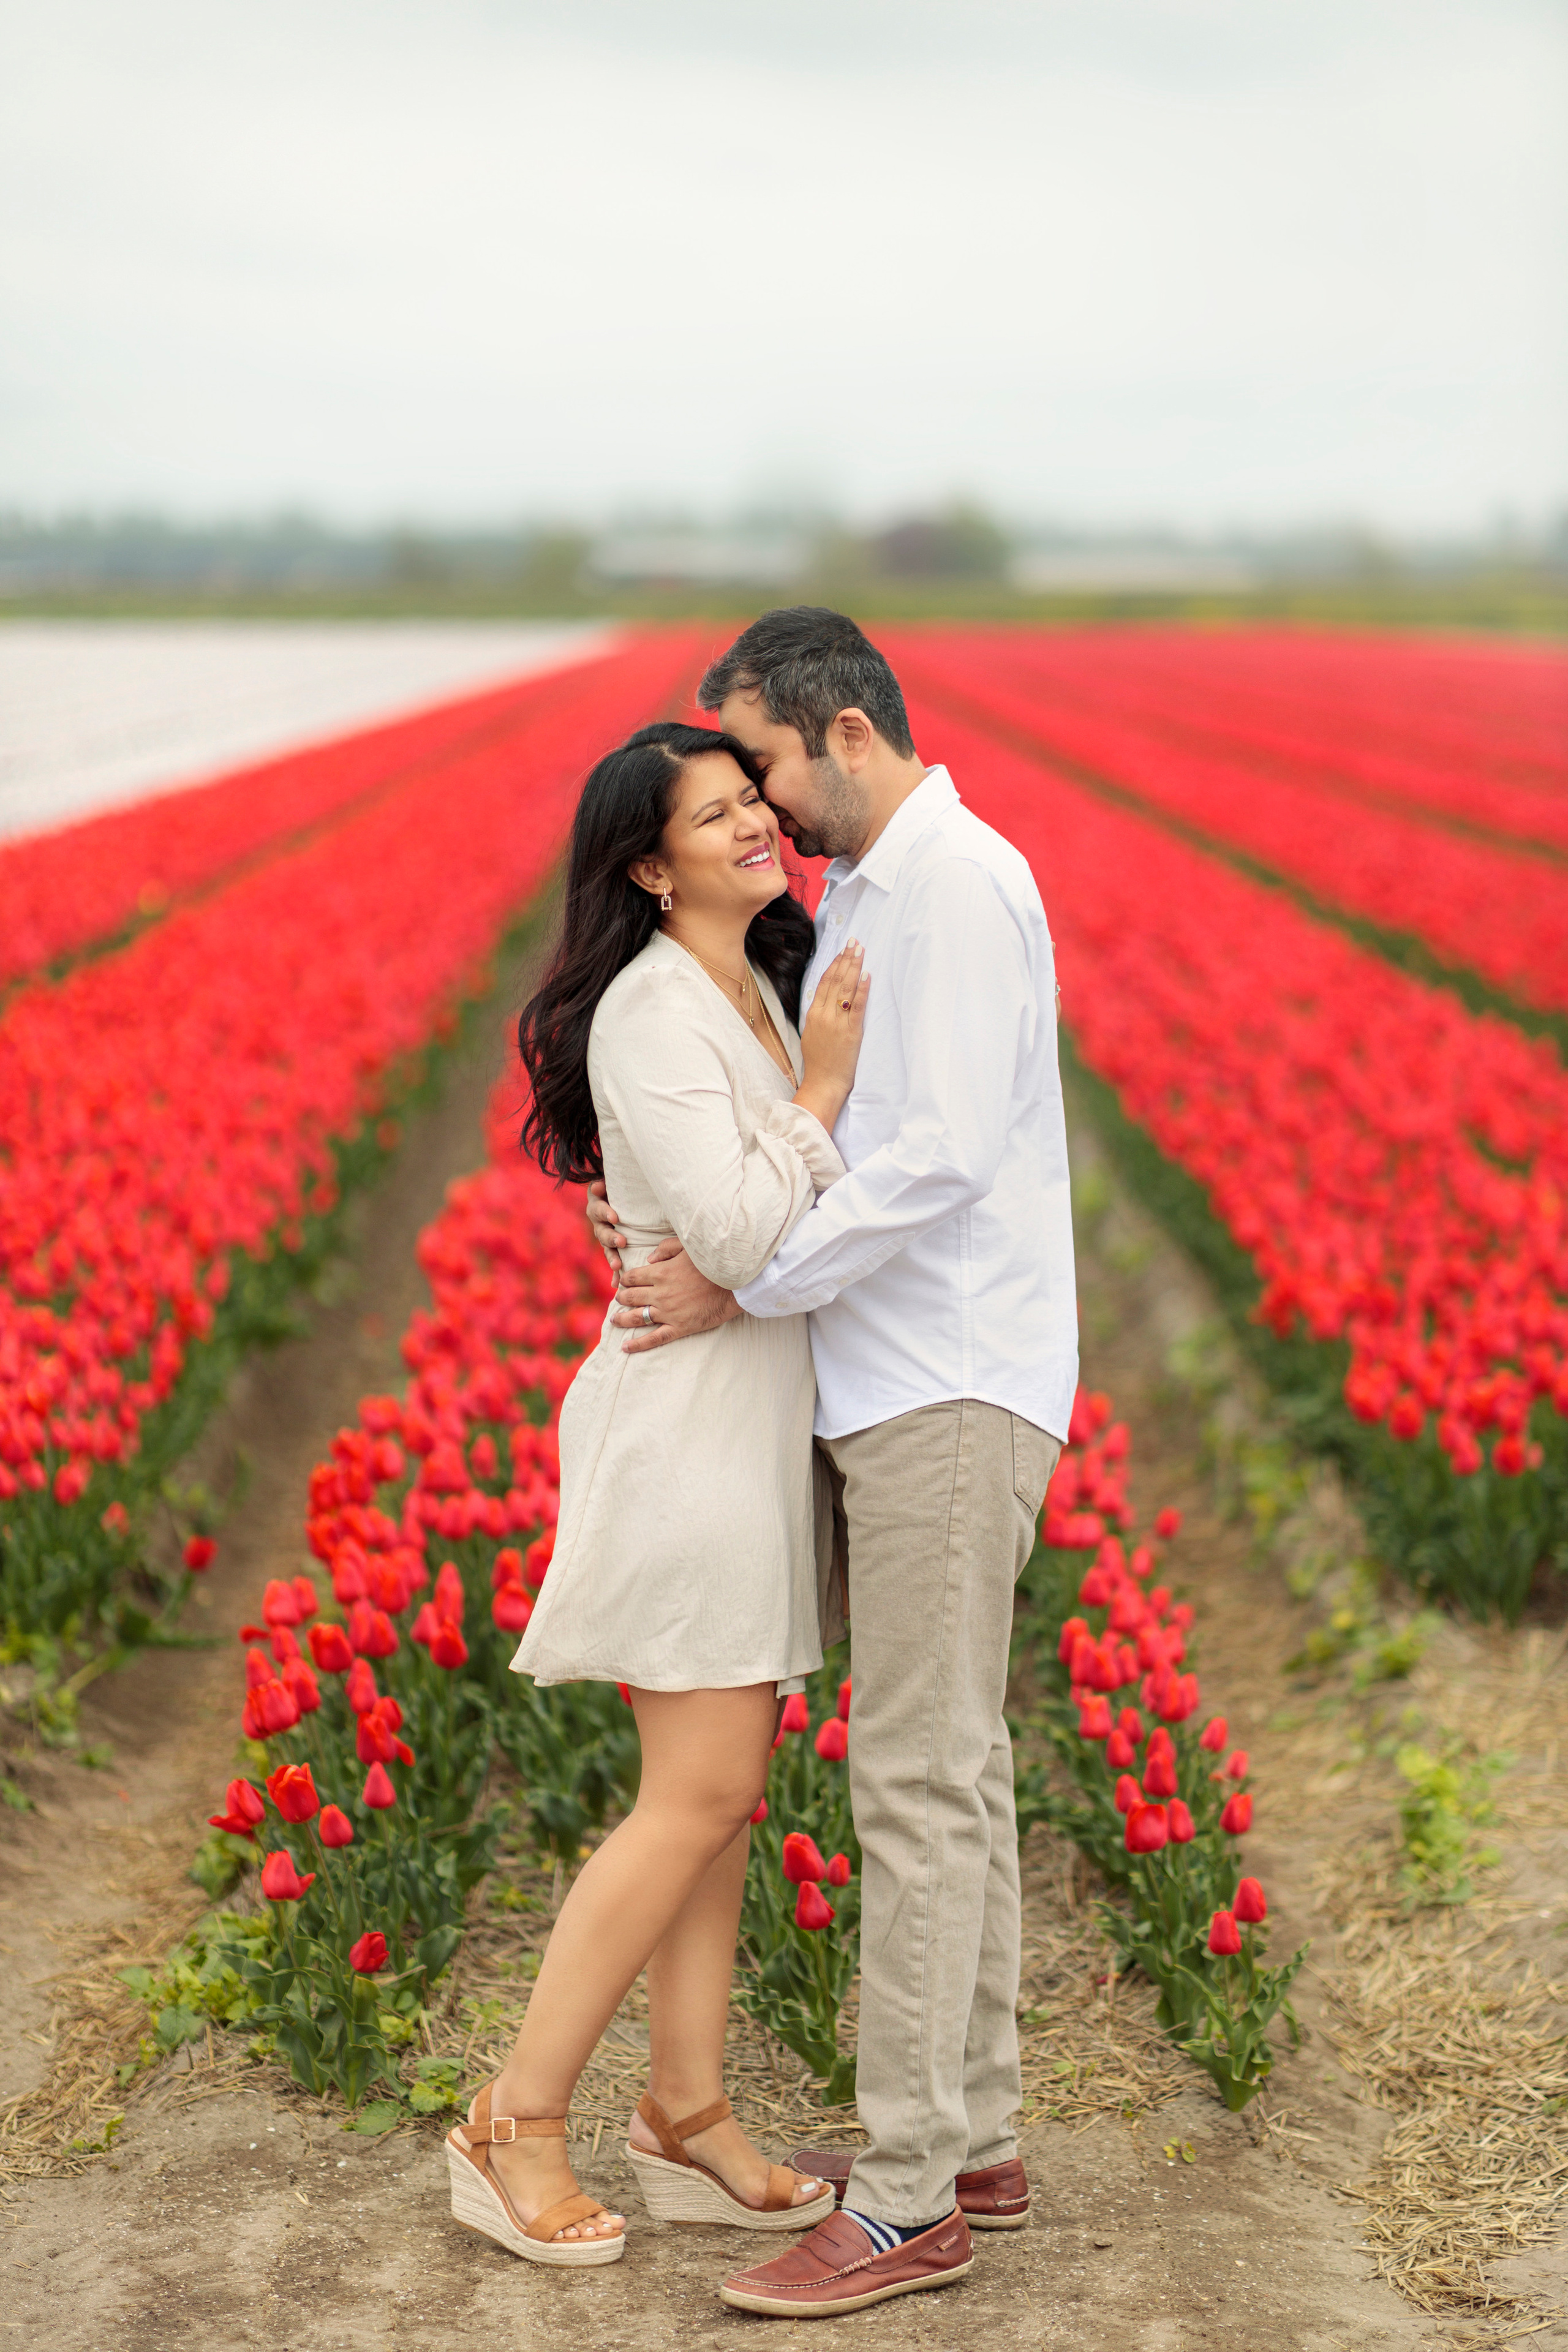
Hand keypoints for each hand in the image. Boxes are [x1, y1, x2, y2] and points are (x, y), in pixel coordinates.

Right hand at [586, 1179, 623, 1278]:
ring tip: (618, 1266)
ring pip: (606, 1249)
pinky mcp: (613, 1249)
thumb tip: (598, 1185)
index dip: (605, 1212)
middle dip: (611, 1238)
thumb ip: (605, 1185)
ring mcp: (605, 1237)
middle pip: (602, 1232)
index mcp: (598, 1206)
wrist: (629, 1201)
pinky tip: (616, 1284)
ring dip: (612, 1257)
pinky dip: (615, 1274)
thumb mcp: (616, 1184)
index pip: (598, 1209)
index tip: (615, 1217)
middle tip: (622, 1242)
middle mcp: (599, 1223)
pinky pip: (613, 1262)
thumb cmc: (624, 1190)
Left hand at [612, 1238, 740, 1352]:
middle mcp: (660, 1293)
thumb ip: (665, 1249)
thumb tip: (648, 1259)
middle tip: (619, 1300)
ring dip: (622, 1319)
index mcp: (661, 1272)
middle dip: (621, 1298)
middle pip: (631, 1297)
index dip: (624, 1279)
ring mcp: (669, 1312)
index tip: (623, 1281)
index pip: (632, 1277)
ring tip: (614, 1320)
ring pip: (638, 1317)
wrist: (737, 1285)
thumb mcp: (688, 1247)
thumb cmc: (713, 1263)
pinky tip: (626, 1347)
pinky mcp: (680, 1327)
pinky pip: (655, 1338)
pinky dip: (638, 1344)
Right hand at [795, 943, 869, 1134]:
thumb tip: (826, 998)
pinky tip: (867, 975)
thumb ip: (818, 1015)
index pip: (824, 982)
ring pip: (845, 989)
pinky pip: (857, 1007)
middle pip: (835, 981)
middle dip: (846, 959)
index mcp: (813, 1014)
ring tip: (861, 951)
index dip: (834, 963)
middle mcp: (824, 1015)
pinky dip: (862, 990)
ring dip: (854, 967)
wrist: (823, 1083)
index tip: (843, 949)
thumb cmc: (819, 1062)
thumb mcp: (812, 1034)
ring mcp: (837, 1023)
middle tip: (854, 942)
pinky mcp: (851, 1033)